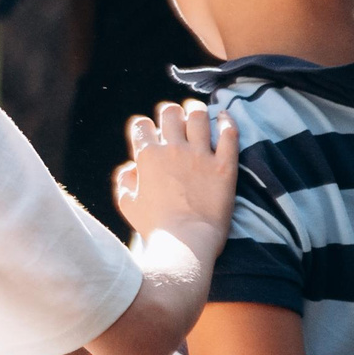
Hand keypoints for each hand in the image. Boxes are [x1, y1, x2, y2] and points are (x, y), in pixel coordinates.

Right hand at [116, 98, 237, 243]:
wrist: (186, 244)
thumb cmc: (155, 227)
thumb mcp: (128, 203)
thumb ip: (125, 180)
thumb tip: (130, 168)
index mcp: (147, 156)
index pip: (141, 124)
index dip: (144, 126)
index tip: (150, 134)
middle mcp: (172, 150)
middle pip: (170, 113)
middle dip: (170, 113)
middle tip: (176, 120)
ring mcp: (200, 156)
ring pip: (198, 116)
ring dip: (196, 111)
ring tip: (198, 113)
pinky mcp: (224, 166)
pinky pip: (229, 135)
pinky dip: (227, 121)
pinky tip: (225, 117)